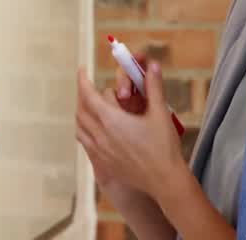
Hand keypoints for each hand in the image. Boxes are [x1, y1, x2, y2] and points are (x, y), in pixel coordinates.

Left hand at [75, 63, 185, 199]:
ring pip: (80, 128)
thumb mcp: (160, 112)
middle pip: (81, 110)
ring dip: (82, 114)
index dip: (82, 80)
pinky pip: (85, 143)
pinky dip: (85, 131)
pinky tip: (96, 129)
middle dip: (83, 95)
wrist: (164, 180)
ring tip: (92, 106)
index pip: (88, 94)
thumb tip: (153, 65)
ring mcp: (99, 151)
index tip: (82, 70)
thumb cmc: (163, 146)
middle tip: (91, 87)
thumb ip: (154, 86)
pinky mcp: (103, 163)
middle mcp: (100, 135)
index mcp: (111, 120)